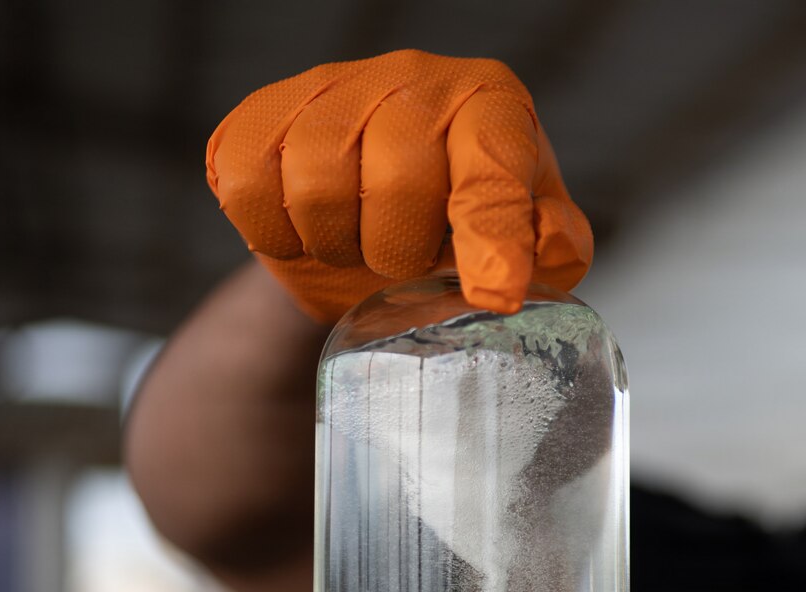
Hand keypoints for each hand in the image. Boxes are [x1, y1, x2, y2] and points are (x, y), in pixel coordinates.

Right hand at [205, 49, 591, 321]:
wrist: (370, 224)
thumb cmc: (463, 227)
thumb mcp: (530, 240)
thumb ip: (555, 243)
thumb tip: (546, 242)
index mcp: (489, 104)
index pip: (491, 169)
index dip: (494, 239)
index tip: (495, 296)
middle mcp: (412, 80)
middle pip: (396, 182)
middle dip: (401, 250)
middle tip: (407, 260)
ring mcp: (329, 90)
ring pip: (317, 187)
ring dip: (339, 245)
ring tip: (360, 244)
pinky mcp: (259, 116)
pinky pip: (250, 188)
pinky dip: (276, 235)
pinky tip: (307, 233)